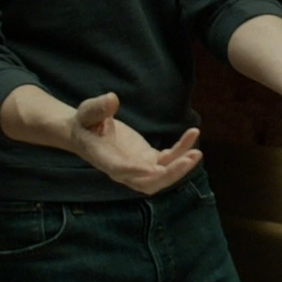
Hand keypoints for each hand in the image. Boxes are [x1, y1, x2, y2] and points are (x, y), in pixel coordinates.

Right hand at [66, 93, 201, 196]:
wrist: (86, 132)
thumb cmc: (85, 122)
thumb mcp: (87, 112)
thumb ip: (98, 108)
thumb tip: (112, 99)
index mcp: (106, 160)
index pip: (122, 170)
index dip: (136, 171)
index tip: (153, 167)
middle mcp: (124, 169)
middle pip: (148, 182)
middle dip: (169, 174)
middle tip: (187, 159)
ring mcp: (138, 166)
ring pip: (161, 176)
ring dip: (179, 168)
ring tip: (196, 153)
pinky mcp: (147, 158)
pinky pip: (167, 160)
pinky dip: (181, 151)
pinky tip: (193, 133)